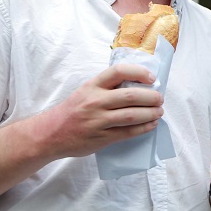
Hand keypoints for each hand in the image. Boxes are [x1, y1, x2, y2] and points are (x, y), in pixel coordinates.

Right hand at [40, 64, 163, 159]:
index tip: (151, 78)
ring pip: (131, 116)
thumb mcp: (86, 91)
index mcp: (92, 86)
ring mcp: (98, 121)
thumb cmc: (73, 110)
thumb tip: (138, 85)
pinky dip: (143, 128)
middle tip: (160, 98)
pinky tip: (151, 124)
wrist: (50, 134)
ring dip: (150, 113)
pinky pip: (127, 132)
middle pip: (130, 96)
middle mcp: (95, 101)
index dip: (138, 72)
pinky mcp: (101, 138)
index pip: (118, 72)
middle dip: (151, 97)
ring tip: (159, 112)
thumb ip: (107, 88)